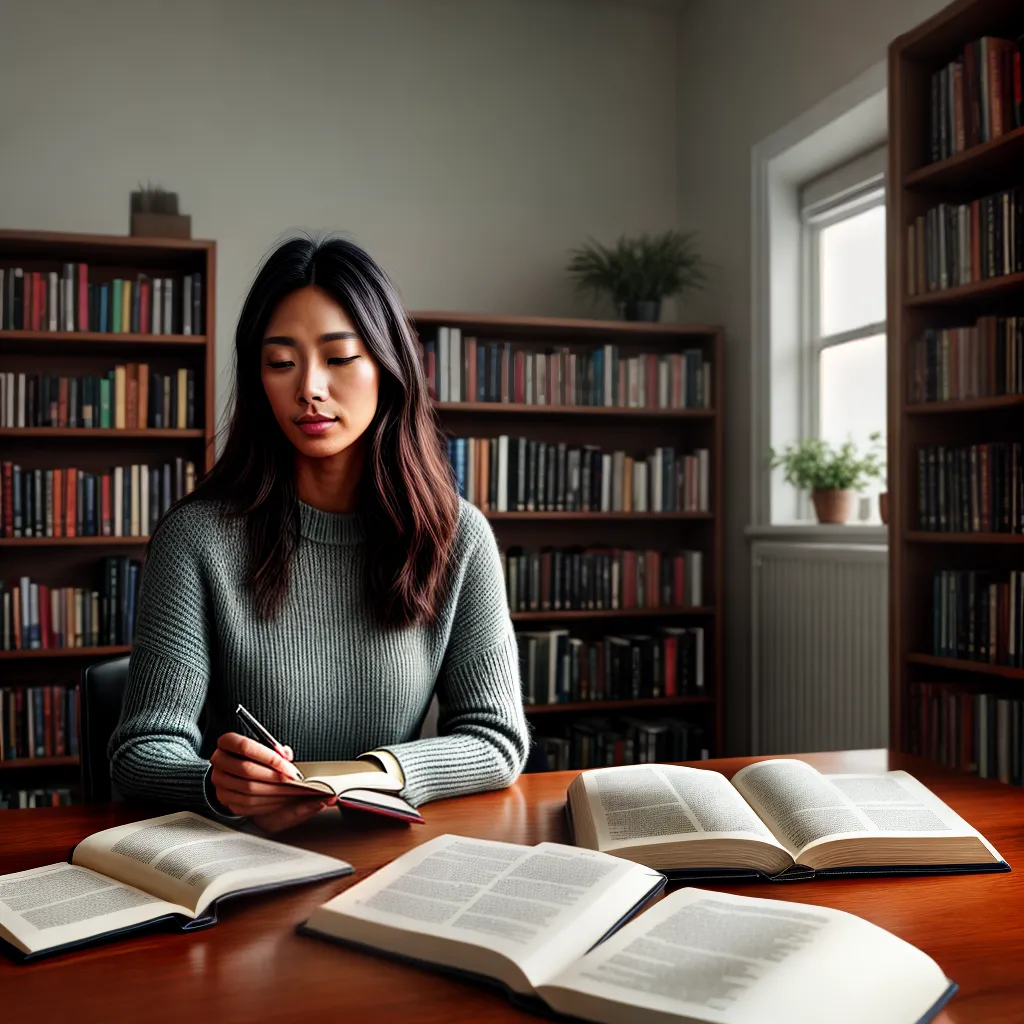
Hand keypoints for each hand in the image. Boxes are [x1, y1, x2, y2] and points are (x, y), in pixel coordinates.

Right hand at [209, 732, 335, 830]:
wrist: (234, 768)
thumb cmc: (253, 754)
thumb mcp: (264, 745)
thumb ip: (276, 749)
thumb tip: (287, 755)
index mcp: (227, 742)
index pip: (246, 747)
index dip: (270, 758)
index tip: (289, 767)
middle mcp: (219, 761)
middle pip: (247, 770)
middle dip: (275, 777)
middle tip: (295, 781)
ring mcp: (219, 781)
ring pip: (248, 789)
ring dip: (274, 792)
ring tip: (292, 791)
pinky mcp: (224, 798)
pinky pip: (247, 804)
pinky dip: (267, 803)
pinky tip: (282, 799)